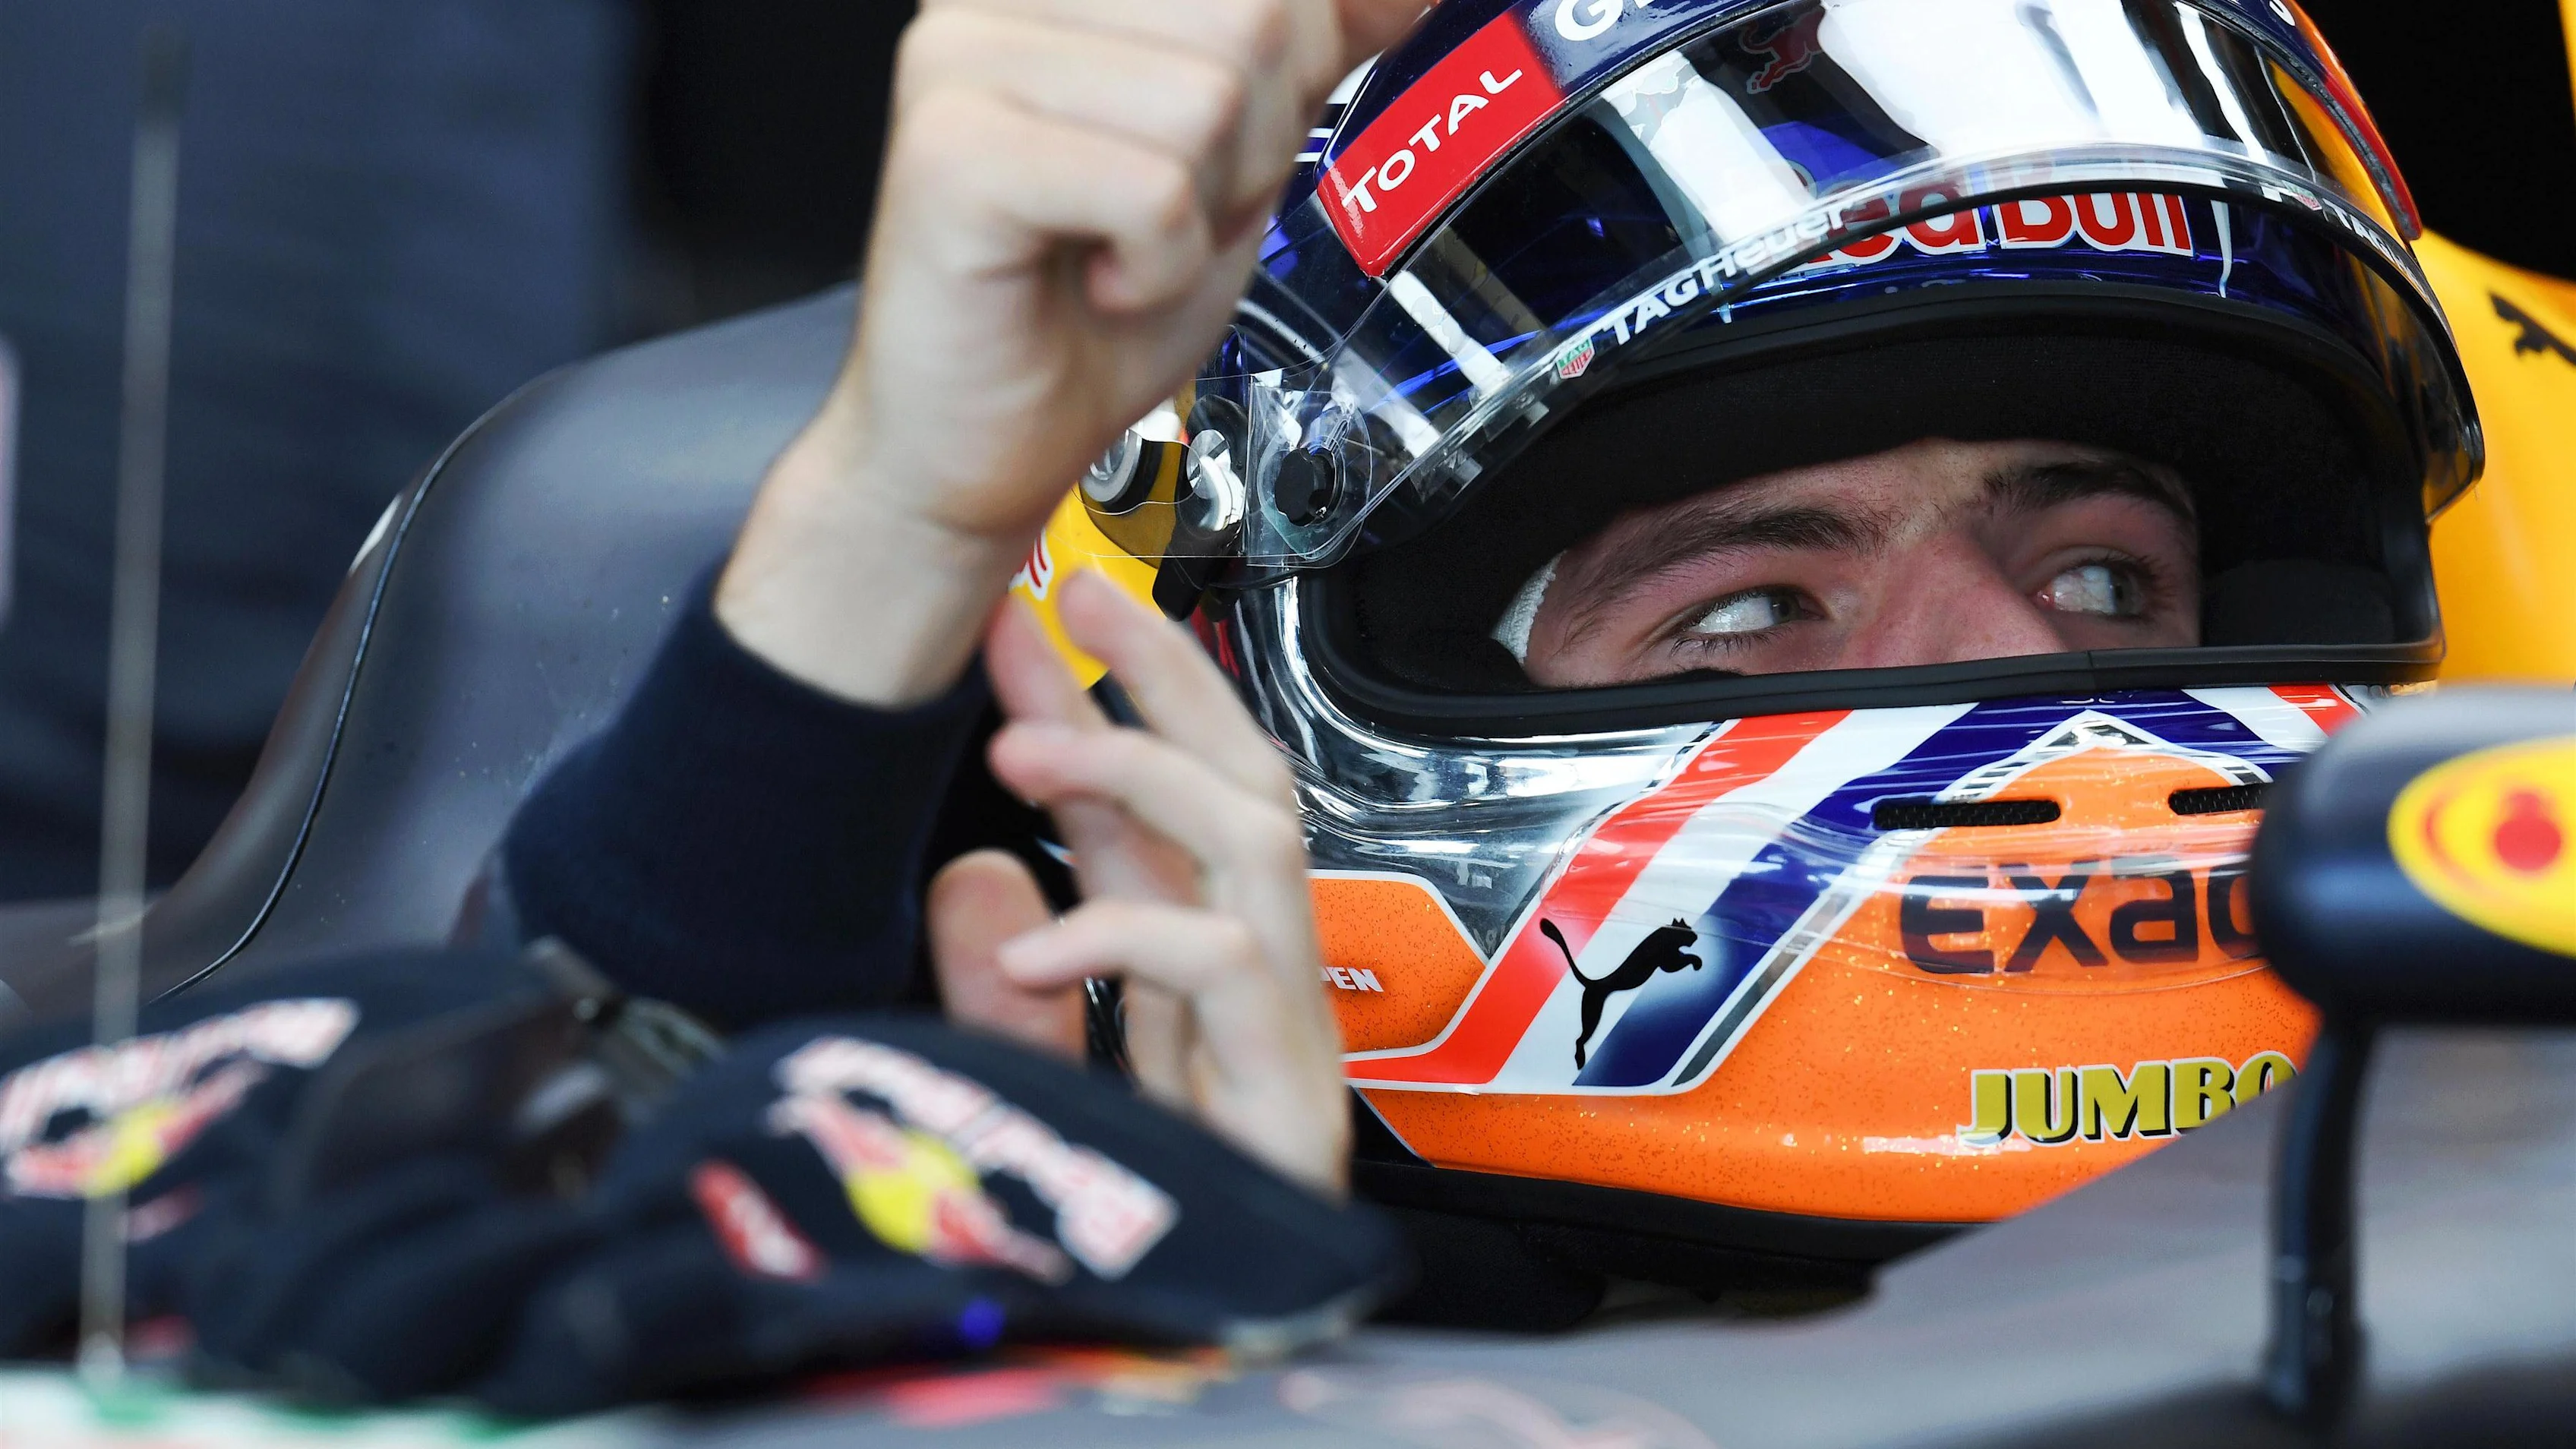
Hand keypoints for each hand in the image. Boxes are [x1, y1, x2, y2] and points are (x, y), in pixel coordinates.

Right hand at [718, 0, 1425, 706]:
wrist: (983, 447)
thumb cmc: (1092, 312)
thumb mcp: (1241, 156)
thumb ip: (1312, 49)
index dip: (1302, 71)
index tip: (1219, 156)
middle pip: (1254, 18)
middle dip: (1258, 150)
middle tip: (1166, 217)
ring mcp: (961, 59)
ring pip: (1210, 101)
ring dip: (1204, 213)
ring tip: (1124, 250)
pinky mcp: (952, 152)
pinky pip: (1154, 192)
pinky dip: (1158, 268)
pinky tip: (1097, 283)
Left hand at [926, 571, 1348, 1195]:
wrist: (1209, 1360)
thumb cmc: (1138, 1225)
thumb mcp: (1040, 1082)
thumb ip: (1006, 980)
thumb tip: (979, 864)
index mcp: (1186, 972)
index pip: (1156, 804)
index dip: (1096, 699)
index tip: (1029, 615)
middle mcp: (1245, 980)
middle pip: (1239, 775)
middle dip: (1161, 671)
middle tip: (1074, 588)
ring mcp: (1278, 1030)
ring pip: (1255, 834)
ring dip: (1142, 766)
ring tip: (1026, 740)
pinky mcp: (1289, 1092)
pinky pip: (1227, 963)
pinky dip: (1124, 935)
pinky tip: (1033, 949)